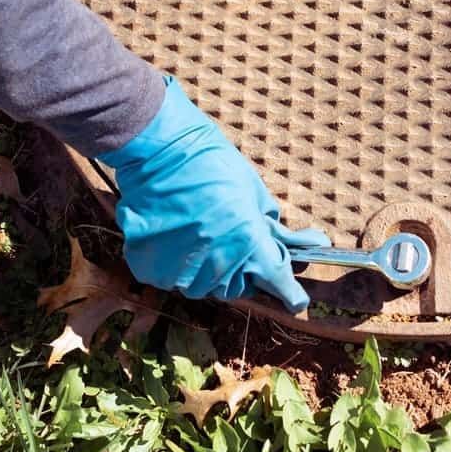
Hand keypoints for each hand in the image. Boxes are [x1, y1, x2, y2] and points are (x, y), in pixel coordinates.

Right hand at [99, 75, 328, 311]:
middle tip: (231, 240)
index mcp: (249, 244)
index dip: (290, 293)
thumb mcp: (253, 192)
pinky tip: (174, 233)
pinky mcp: (152, 269)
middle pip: (238, 288)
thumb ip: (271, 227)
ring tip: (199, 231)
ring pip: (202, 286)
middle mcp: (217, 264)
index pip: (278, 281)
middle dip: (242, 271)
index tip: (296, 301)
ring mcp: (181, 271)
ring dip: (206, 268)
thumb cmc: (211, 164)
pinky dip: (174, 262)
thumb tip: (299, 244)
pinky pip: (171, 277)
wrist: (160, 150)